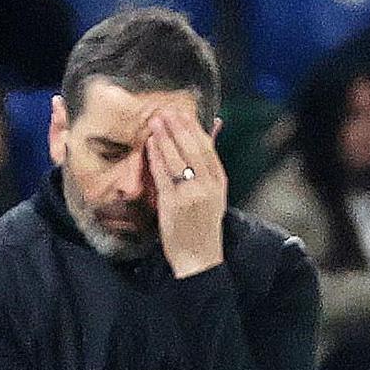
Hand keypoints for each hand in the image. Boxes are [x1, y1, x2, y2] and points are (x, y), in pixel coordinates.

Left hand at [143, 109, 226, 278]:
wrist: (199, 258)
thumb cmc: (203, 227)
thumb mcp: (214, 197)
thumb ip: (208, 171)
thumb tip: (204, 140)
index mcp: (219, 182)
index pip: (207, 149)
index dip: (194, 129)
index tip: (183, 115)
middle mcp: (207, 186)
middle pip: (192, 149)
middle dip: (177, 128)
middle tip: (165, 112)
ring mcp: (190, 195)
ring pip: (176, 159)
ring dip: (164, 138)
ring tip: (155, 122)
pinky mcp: (172, 204)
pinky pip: (163, 175)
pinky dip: (156, 158)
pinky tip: (150, 145)